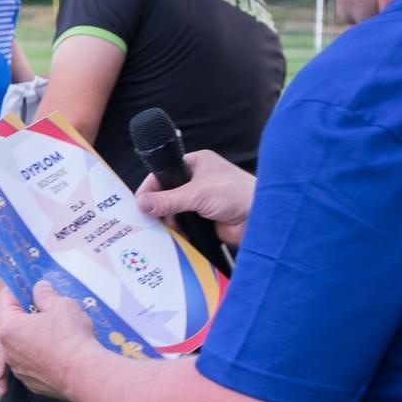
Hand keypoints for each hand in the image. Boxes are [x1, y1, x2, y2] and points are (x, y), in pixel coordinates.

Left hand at [0, 281, 97, 398]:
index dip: (19, 289)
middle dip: (29, 314)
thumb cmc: (70, 338)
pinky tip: (60, 351)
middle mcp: (8, 350)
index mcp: (9, 327)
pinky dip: (43, 356)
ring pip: (24, 345)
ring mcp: (19, 369)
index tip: (31, 286)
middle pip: (14, 323)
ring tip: (57, 330)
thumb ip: (45, 294)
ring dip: (36, 336)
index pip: (6, 300)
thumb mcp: (60, 305)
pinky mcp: (32, 382)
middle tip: (48, 307)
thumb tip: (41, 288)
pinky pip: (34, 363)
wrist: (84, 375)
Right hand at [135, 150, 254, 246]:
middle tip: (148, 219)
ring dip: (170, 222)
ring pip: (174, 211)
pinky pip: (184, 225)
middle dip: (159, 208)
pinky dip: (179, 232)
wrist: (262, 219)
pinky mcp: (204, 219)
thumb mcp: (198, 194)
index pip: (164, 174)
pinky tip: (176, 237)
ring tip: (167, 229)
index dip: (150, 189)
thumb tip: (143, 202)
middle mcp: (197, 181)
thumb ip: (168, 200)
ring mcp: (200, 201)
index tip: (139, 203)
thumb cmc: (238, 194)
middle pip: (167, 194)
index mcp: (195, 164)